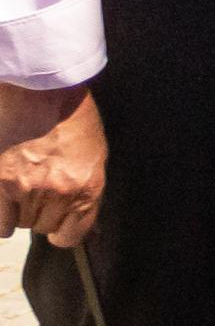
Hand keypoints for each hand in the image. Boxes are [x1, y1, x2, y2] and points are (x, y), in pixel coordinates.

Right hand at [0, 89, 105, 247]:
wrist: (42, 90)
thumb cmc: (73, 119)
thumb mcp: (94, 157)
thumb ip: (85, 191)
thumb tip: (83, 224)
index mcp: (88, 188)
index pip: (71, 235)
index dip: (61, 232)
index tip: (56, 226)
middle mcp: (58, 192)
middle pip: (42, 226)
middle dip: (40, 213)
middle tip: (36, 189)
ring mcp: (26, 187)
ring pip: (18, 222)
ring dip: (18, 209)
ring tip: (21, 185)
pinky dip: (1, 215)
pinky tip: (4, 200)